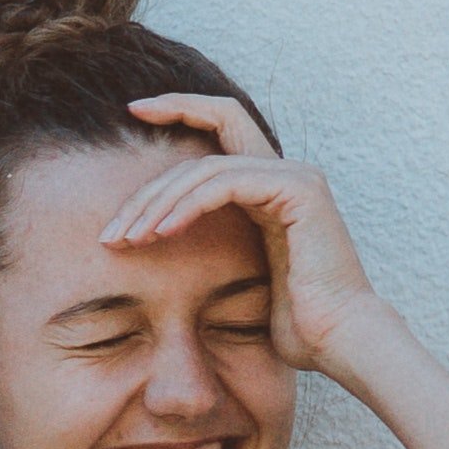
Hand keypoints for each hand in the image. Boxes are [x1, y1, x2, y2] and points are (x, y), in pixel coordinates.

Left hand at [106, 94, 389, 376]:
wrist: (337, 340)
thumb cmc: (293, 322)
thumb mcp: (239, 272)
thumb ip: (212, 239)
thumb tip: (153, 234)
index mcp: (272, 186)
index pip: (222, 124)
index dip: (180, 107)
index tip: (135, 111)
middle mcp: (285, 172)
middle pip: (203, 148)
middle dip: (149, 187)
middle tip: (110, 230)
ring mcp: (296, 177)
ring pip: (206, 168)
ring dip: (158, 204)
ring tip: (127, 240)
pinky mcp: (298, 190)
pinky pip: (225, 184)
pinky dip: (187, 206)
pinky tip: (162, 233)